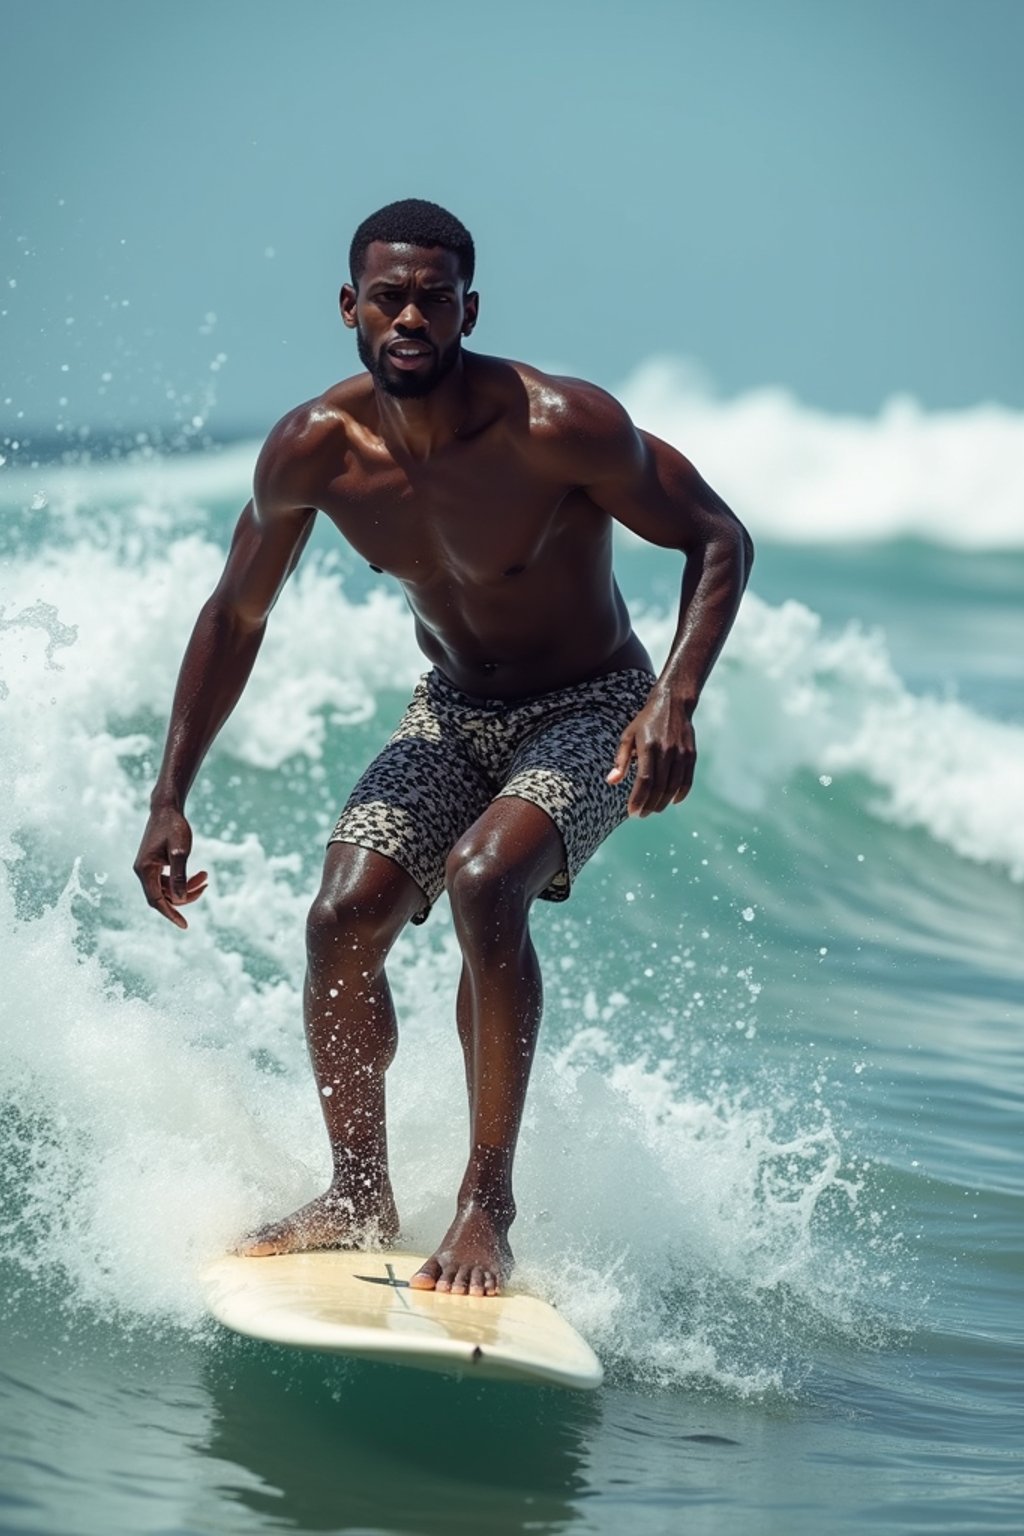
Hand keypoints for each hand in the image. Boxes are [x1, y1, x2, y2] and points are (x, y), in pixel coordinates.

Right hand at [133, 804, 207, 928]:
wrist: (166, 808)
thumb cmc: (173, 827)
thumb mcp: (180, 851)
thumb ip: (179, 875)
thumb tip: (180, 900)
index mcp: (145, 870)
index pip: (157, 901)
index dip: (171, 914)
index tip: (185, 926)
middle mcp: (143, 871)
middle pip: (164, 896)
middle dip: (185, 896)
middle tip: (206, 885)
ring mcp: (148, 867)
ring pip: (167, 888)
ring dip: (187, 887)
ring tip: (205, 876)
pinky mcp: (154, 863)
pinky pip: (168, 880)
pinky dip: (183, 880)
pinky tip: (198, 874)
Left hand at [606, 686, 696, 815]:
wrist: (673, 703)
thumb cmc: (646, 721)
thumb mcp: (628, 736)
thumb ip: (621, 760)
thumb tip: (611, 781)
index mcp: (649, 747)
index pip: (644, 780)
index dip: (638, 799)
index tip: (632, 812)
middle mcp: (667, 752)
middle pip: (659, 787)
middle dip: (649, 805)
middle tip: (641, 814)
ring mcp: (681, 754)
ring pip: (673, 787)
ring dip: (663, 802)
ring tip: (653, 810)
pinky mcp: (691, 755)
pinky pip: (687, 780)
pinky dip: (680, 794)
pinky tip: (672, 801)